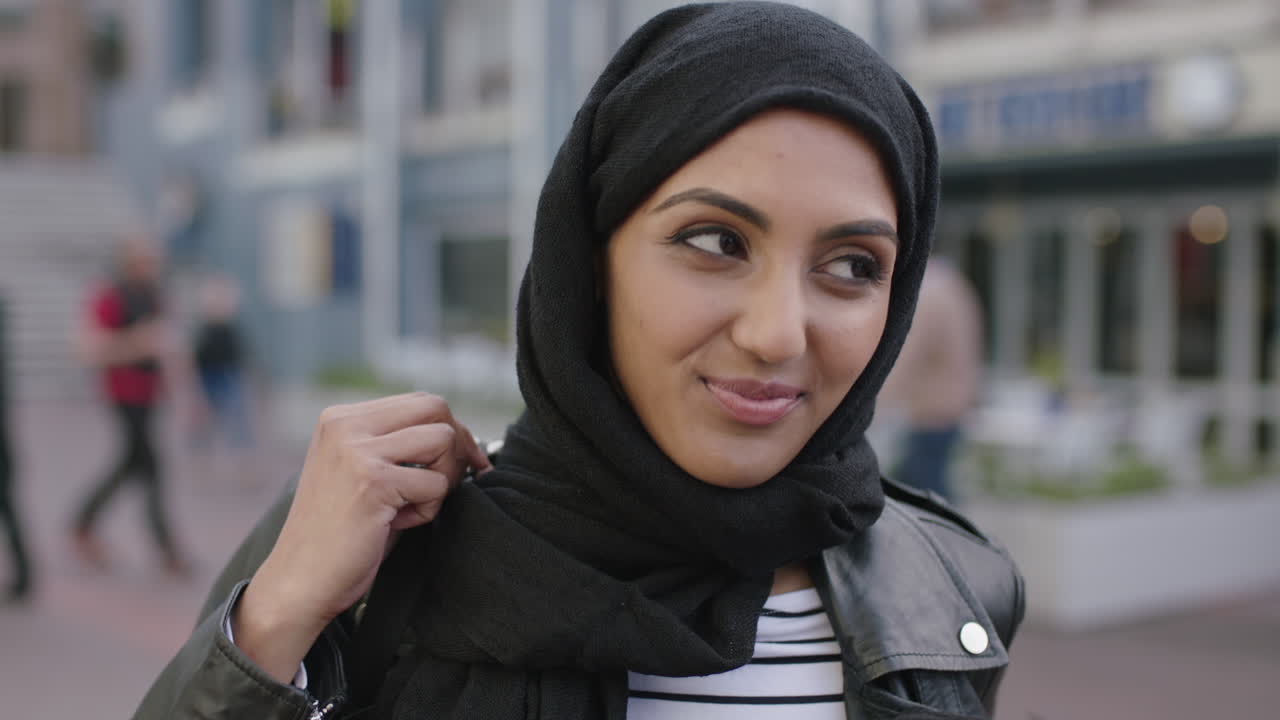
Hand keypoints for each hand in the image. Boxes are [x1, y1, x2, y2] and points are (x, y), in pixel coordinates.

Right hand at [233, 392, 490, 681]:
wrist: (299, 581)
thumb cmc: (339, 534)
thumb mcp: (362, 472)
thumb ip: (396, 446)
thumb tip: (458, 434)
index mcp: (339, 418)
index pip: (419, 401)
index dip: (451, 430)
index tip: (463, 461)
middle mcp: (345, 425)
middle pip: (435, 407)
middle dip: (458, 445)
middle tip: (452, 481)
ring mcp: (357, 451)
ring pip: (442, 439)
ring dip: (443, 478)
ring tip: (413, 505)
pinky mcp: (373, 482)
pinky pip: (436, 483)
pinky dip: (428, 510)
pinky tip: (397, 524)